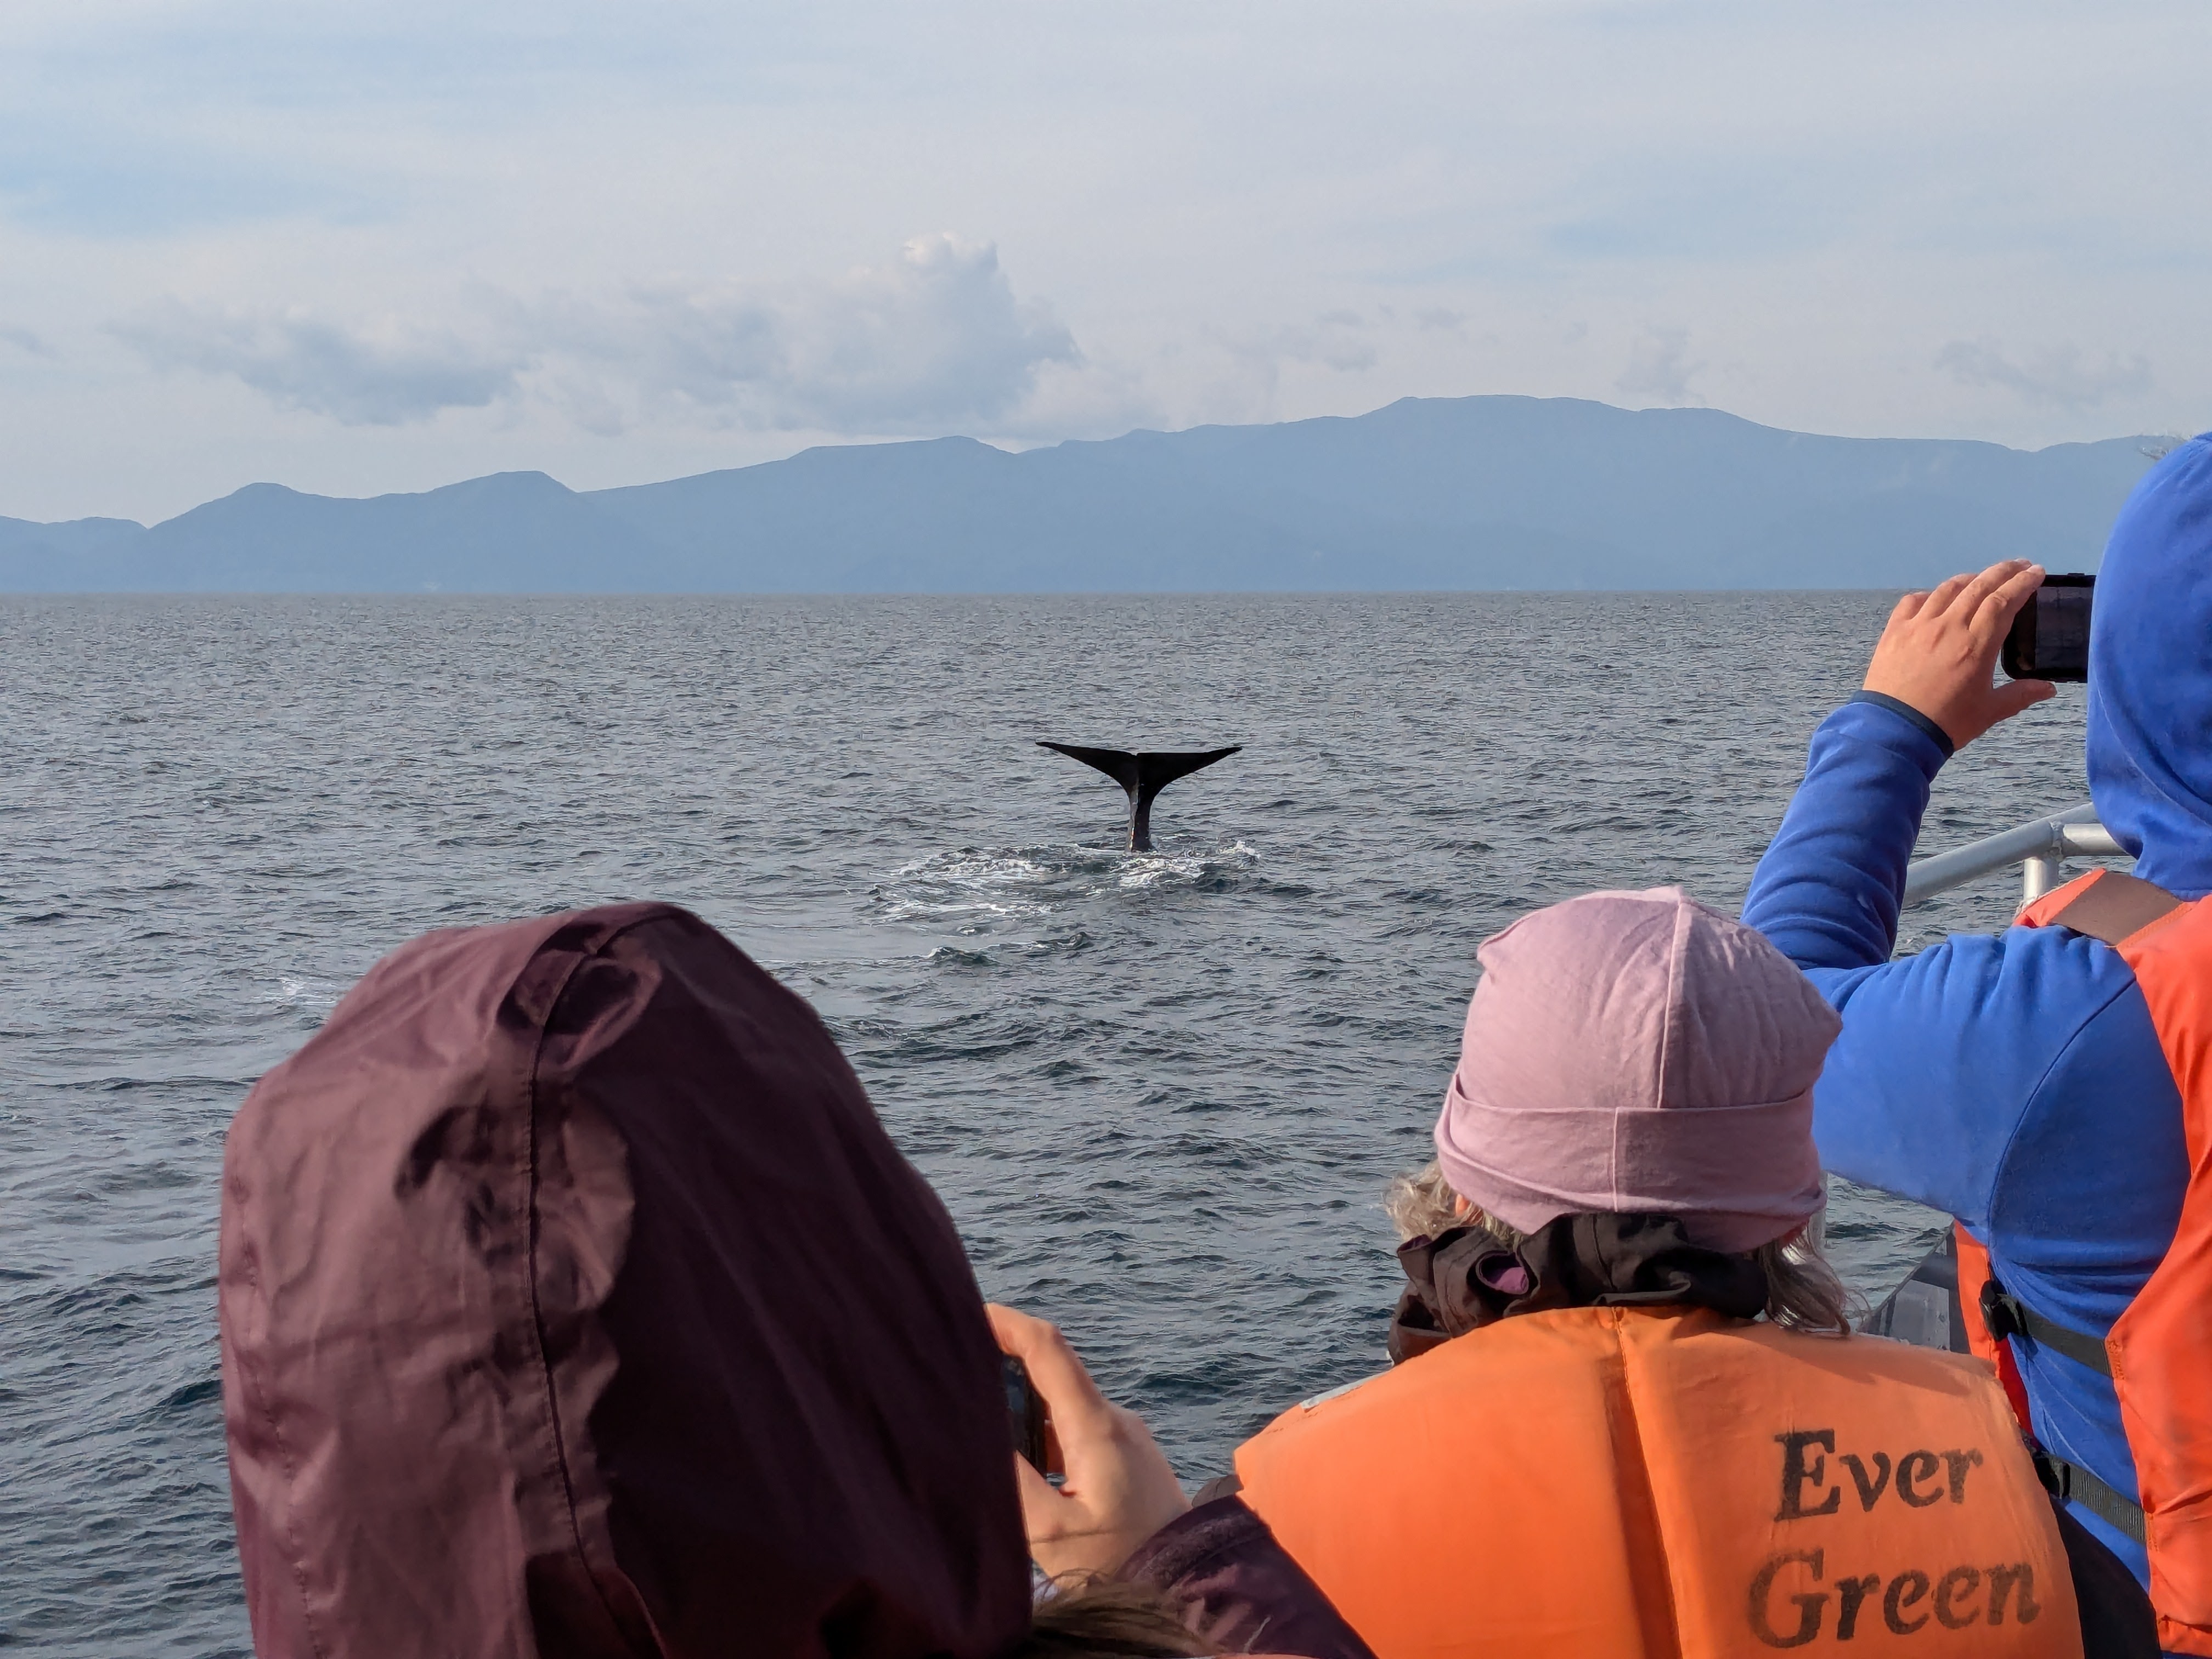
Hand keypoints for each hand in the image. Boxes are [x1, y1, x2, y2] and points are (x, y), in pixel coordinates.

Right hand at [986, 1303, 1190, 1578]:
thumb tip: (978, 1440)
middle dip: (1004, 1371)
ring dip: (1023, 1410)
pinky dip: (1044, 1433)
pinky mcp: (1127, 1453)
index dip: (1007, 1324)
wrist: (1190, 1582)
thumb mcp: (1053, 1534)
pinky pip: (1076, 1428)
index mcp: (1095, 1426)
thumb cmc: (1123, 1562)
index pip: (1048, 1349)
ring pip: (1061, 1404)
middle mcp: (1113, 1418)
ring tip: (982, 1431)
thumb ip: (1012, 1484)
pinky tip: (1022, 1463)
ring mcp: (1124, 1434)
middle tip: (959, 1385)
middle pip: (1051, 1373)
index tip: (970, 1314)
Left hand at [1862, 560, 2057, 748]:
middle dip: (2003, 571)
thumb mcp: (1989, 711)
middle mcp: (1949, 627)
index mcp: (1977, 644)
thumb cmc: (1946, 723)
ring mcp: (1919, 626)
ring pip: (1948, 589)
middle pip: (1980, 586)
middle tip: (2019, 565)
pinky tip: (1937, 598)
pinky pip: (1913, 601)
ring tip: (1983, 578)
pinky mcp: (1894, 632)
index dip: (2022, 583)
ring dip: (1970, 579)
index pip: (2004, 601)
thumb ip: (2020, 695)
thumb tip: (2049, 688)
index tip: (2037, 572)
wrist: (1894, 731)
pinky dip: (1930, 595)